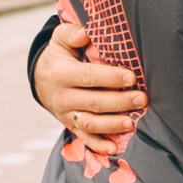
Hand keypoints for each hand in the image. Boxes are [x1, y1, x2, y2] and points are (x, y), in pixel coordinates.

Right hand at [35, 21, 144, 156]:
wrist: (40, 79)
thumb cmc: (60, 55)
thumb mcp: (60, 39)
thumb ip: (71, 33)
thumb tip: (85, 33)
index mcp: (61, 73)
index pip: (88, 76)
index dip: (110, 78)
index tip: (131, 77)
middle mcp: (62, 97)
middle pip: (93, 102)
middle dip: (119, 102)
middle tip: (141, 99)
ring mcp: (66, 114)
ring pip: (90, 123)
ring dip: (112, 125)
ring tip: (132, 123)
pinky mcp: (70, 125)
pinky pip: (84, 138)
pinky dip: (98, 145)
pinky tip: (114, 149)